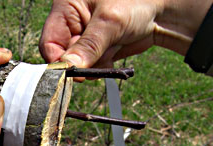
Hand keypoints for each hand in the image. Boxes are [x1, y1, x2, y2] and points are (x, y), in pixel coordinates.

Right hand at [39, 0, 212, 67]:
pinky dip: (101, 66)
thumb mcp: (110, 22)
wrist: (163, 12)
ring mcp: (84, 38)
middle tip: (99, 59)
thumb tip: (68, 67)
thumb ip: (88, 46)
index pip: (49, 41)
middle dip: (80, 62)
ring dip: (94, 64)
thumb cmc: (136, 2)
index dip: (58, 59)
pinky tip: (114, 54)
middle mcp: (72, 23)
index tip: (70, 72)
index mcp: (66, 7)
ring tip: (112, 49)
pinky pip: (90, 67)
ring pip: (78, 64)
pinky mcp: (95, 50)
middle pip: (63, 55)